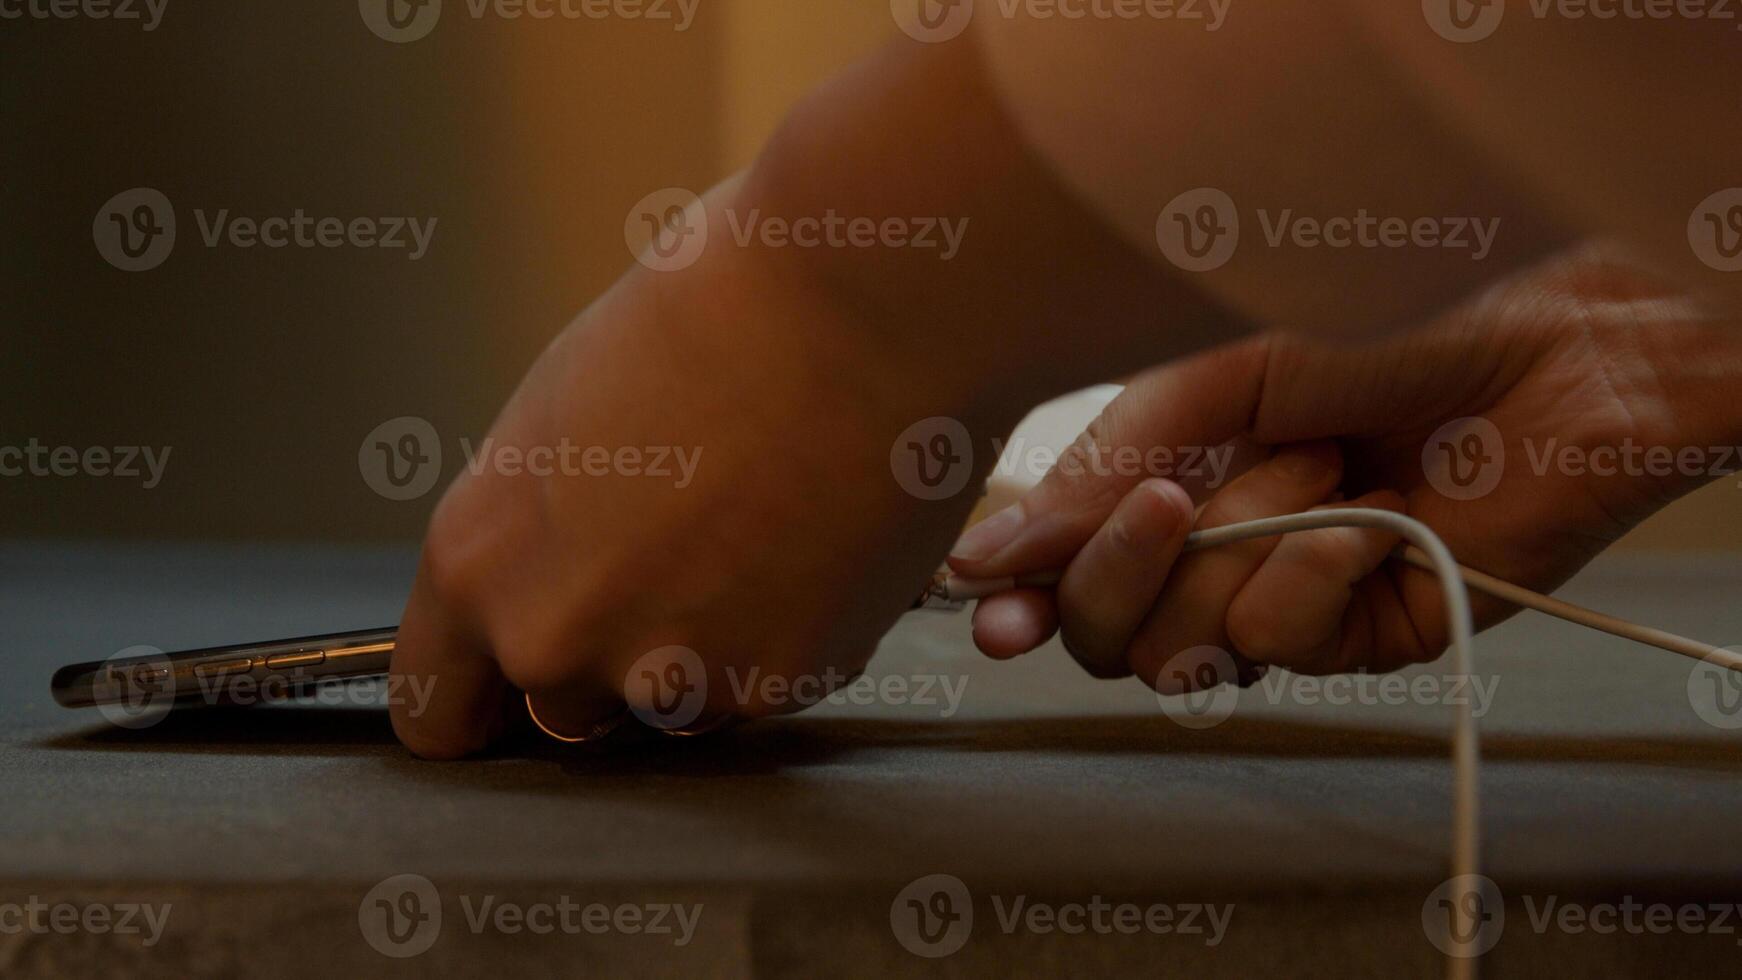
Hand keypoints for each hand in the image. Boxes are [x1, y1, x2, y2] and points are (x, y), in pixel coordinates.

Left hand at [386, 181, 1017, 757]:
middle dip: (611, 661)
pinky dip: (794, 635)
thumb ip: (537, 528)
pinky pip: (770, 686)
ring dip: (707, 652)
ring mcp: (669, 676)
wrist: (858, 305)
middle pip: (564, 712)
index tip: (511, 688)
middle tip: (678, 561)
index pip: (437, 713)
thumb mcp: (561, 410)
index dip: (480, 700)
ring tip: (762, 533)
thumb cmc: (713, 316)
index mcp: (478, 566)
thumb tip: (561, 569)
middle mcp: (556, 641)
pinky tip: (816, 541)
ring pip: (677, 709)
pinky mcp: (778, 684)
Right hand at [951, 247, 1741, 685]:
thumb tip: (984, 558)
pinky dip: (1311, 571)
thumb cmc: (1385, 324)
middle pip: (1106, 635)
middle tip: (1169, 500)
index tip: (986, 610)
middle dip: (1121, 575)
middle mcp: (1215, 551)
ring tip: (1321, 465)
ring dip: (1244, 548)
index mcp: (1166, 477)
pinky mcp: (1360, 636)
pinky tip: (1367, 516)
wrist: (1551, 340)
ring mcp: (1286, 599)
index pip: (1063, 570)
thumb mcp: (1212, 375)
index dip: (1017, 599)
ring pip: (1186, 650)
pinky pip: (1280, 643)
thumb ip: (1100, 470)